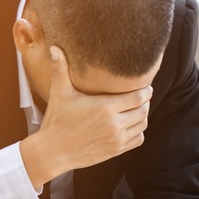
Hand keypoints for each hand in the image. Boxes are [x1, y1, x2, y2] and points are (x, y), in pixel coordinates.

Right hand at [20, 46, 151, 188]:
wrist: (53, 151)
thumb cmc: (56, 121)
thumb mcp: (59, 93)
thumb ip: (60, 69)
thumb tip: (54, 47)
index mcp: (105, 107)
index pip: (138, 96)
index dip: (145, 90)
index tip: (145, 86)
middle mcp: (114, 124)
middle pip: (143, 110)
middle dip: (145, 102)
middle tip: (142, 95)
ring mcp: (116, 139)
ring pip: (143, 125)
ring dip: (143, 116)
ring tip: (137, 109)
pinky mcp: (115, 151)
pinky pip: (138, 140)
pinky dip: (139, 132)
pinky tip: (131, 125)